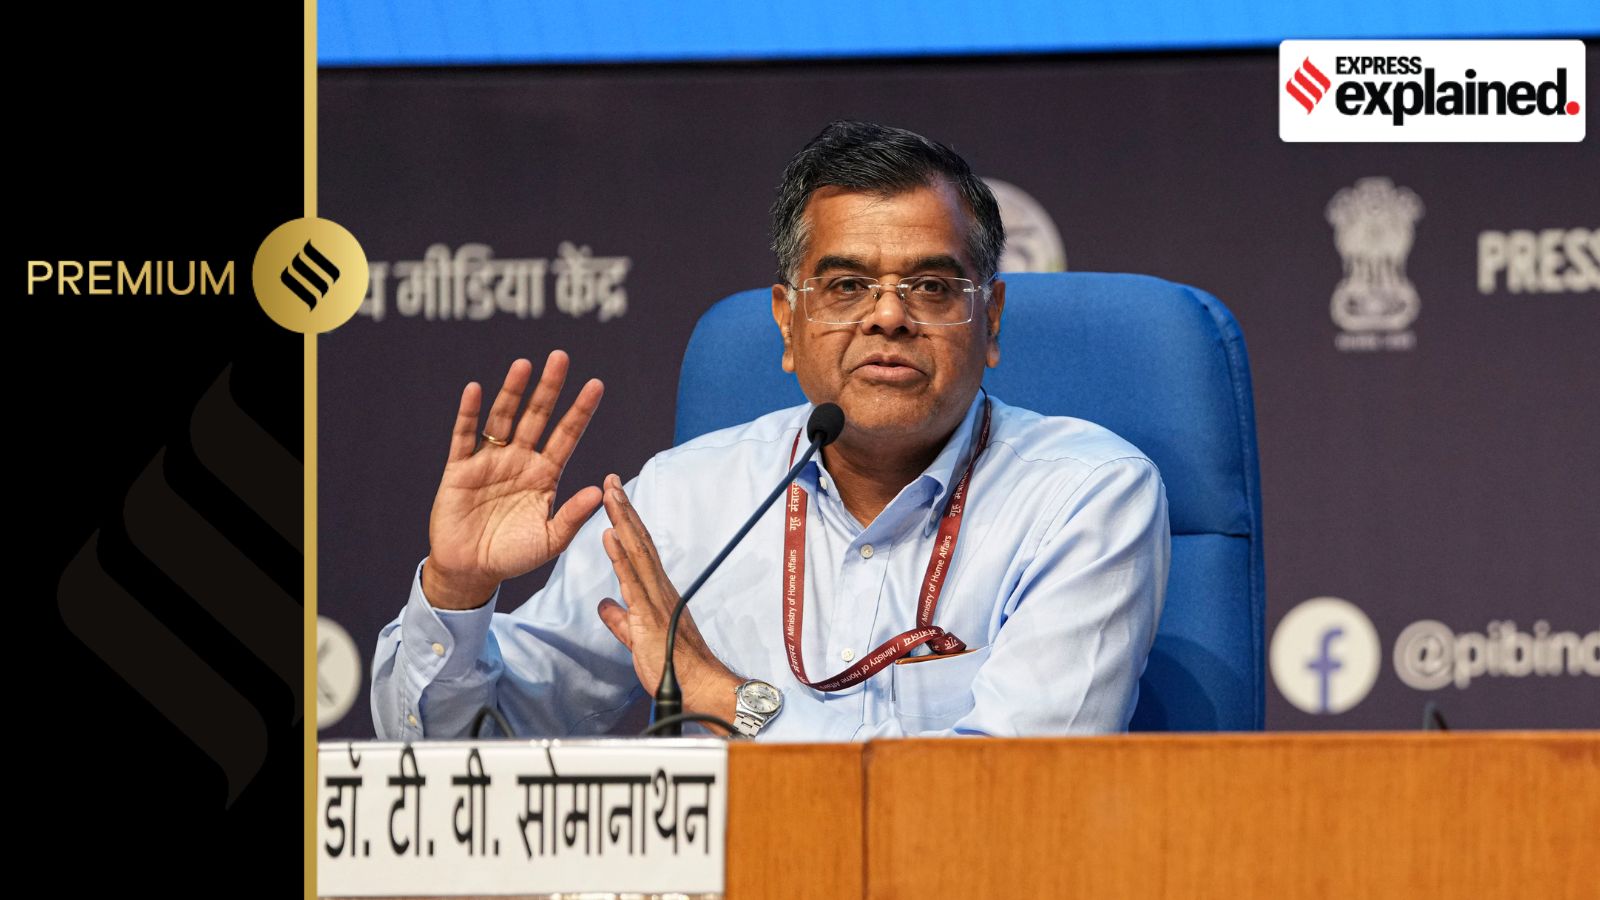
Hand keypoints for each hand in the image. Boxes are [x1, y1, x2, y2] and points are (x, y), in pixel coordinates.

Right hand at [422, 351, 604, 609]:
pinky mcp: (459, 469)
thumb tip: (601, 489)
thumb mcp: (550, 540)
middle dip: (549, 388)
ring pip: (502, 419)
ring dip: (512, 392)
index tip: (596, 384)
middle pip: (536, 417)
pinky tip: (476, 391)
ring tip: (524, 365)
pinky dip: (469, 414)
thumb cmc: (514, 555)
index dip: (580, 411)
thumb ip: (572, 515)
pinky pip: (464, 436)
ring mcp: (489, 461)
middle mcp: (519, 460)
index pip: (567, 435)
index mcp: (545, 475)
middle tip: (561, 357)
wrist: (471, 571)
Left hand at [595, 474, 740, 725]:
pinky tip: (610, 535)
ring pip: (636, 552)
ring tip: (610, 494)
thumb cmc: (673, 666)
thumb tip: (606, 606)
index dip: (626, 522)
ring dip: (622, 521)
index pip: (638, 550)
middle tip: (611, 480)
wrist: (697, 687)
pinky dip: (620, 556)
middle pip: (638, 541)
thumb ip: (621, 620)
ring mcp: (656, 598)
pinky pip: (633, 580)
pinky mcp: (650, 614)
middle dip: (623, 509)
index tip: (614, 498)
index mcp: (656, 592)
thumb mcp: (637, 638)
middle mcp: (659, 588)